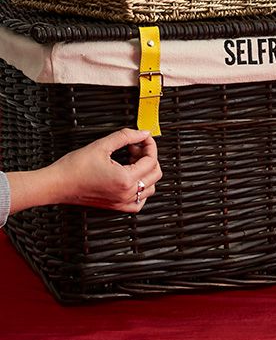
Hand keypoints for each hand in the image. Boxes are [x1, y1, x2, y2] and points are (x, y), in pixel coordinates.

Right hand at [46, 128, 162, 213]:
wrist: (56, 184)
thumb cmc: (74, 168)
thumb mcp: (102, 145)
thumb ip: (126, 136)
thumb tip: (142, 133)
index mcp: (125, 179)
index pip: (151, 160)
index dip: (149, 146)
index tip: (143, 139)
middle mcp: (126, 193)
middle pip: (155, 174)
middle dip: (148, 157)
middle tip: (134, 148)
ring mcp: (121, 202)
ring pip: (149, 188)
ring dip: (146, 172)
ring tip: (131, 161)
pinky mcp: (115, 206)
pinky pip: (138, 201)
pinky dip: (140, 189)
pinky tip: (130, 178)